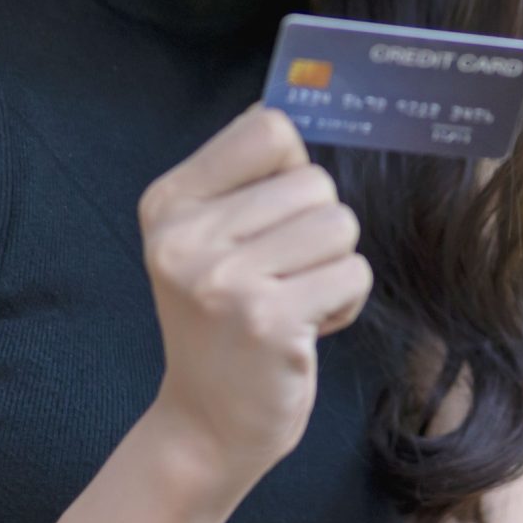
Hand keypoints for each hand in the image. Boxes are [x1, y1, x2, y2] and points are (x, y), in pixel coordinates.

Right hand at [138, 102, 373, 481]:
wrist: (205, 425)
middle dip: (318, 230)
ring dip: (333, 267)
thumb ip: (249, 179)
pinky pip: (352, 273)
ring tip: (293, 302)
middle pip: (315, 180)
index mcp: (169, 201)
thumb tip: (311, 97)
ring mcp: (223, 279)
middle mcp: (185, 235)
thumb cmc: (225, 322)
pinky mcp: (268, 320)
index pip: (270, 128)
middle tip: (280, 278)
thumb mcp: (210, 241)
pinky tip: (305, 329)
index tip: (273, 217)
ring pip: (339, 225)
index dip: (293, 170)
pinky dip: (344, 302)